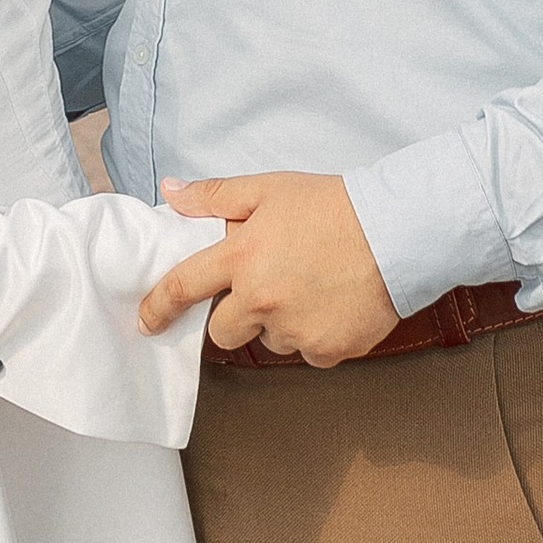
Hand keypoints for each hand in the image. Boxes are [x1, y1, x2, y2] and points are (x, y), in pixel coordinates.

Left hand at [138, 172, 400, 367]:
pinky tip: (334, 305)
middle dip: (237, 316)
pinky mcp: (327, 352)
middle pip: (224, 332)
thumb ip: (216, 195)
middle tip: (269, 287)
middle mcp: (261, 301)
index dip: (158, 307)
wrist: (396, 231)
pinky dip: (315, 337)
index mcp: (241, 258)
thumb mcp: (269, 188)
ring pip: (271, 341)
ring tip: (312, 286)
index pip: (183, 287)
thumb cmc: (332, 205)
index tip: (146, 322)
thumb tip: (170, 193)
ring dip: (280, 323)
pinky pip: (308, 354)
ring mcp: (295, 331)